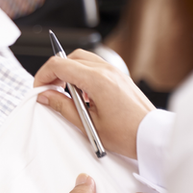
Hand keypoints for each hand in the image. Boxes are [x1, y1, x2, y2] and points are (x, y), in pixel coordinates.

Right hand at [34, 50, 153, 158]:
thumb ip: (63, 106)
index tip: (40, 88)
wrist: (152, 136)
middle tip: (50, 89)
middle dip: (56, 71)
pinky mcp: (119, 77)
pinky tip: (83, 94)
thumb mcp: (88, 124)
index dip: (44, 75)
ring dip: (69, 72)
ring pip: (83, 59)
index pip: (60, 65)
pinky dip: (83, 74)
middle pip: (70, 57)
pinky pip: (95, 66)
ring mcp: (114, 72)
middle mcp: (106, 71)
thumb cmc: (127, 134)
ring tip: (66, 93)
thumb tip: (46, 96)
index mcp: (96, 80)